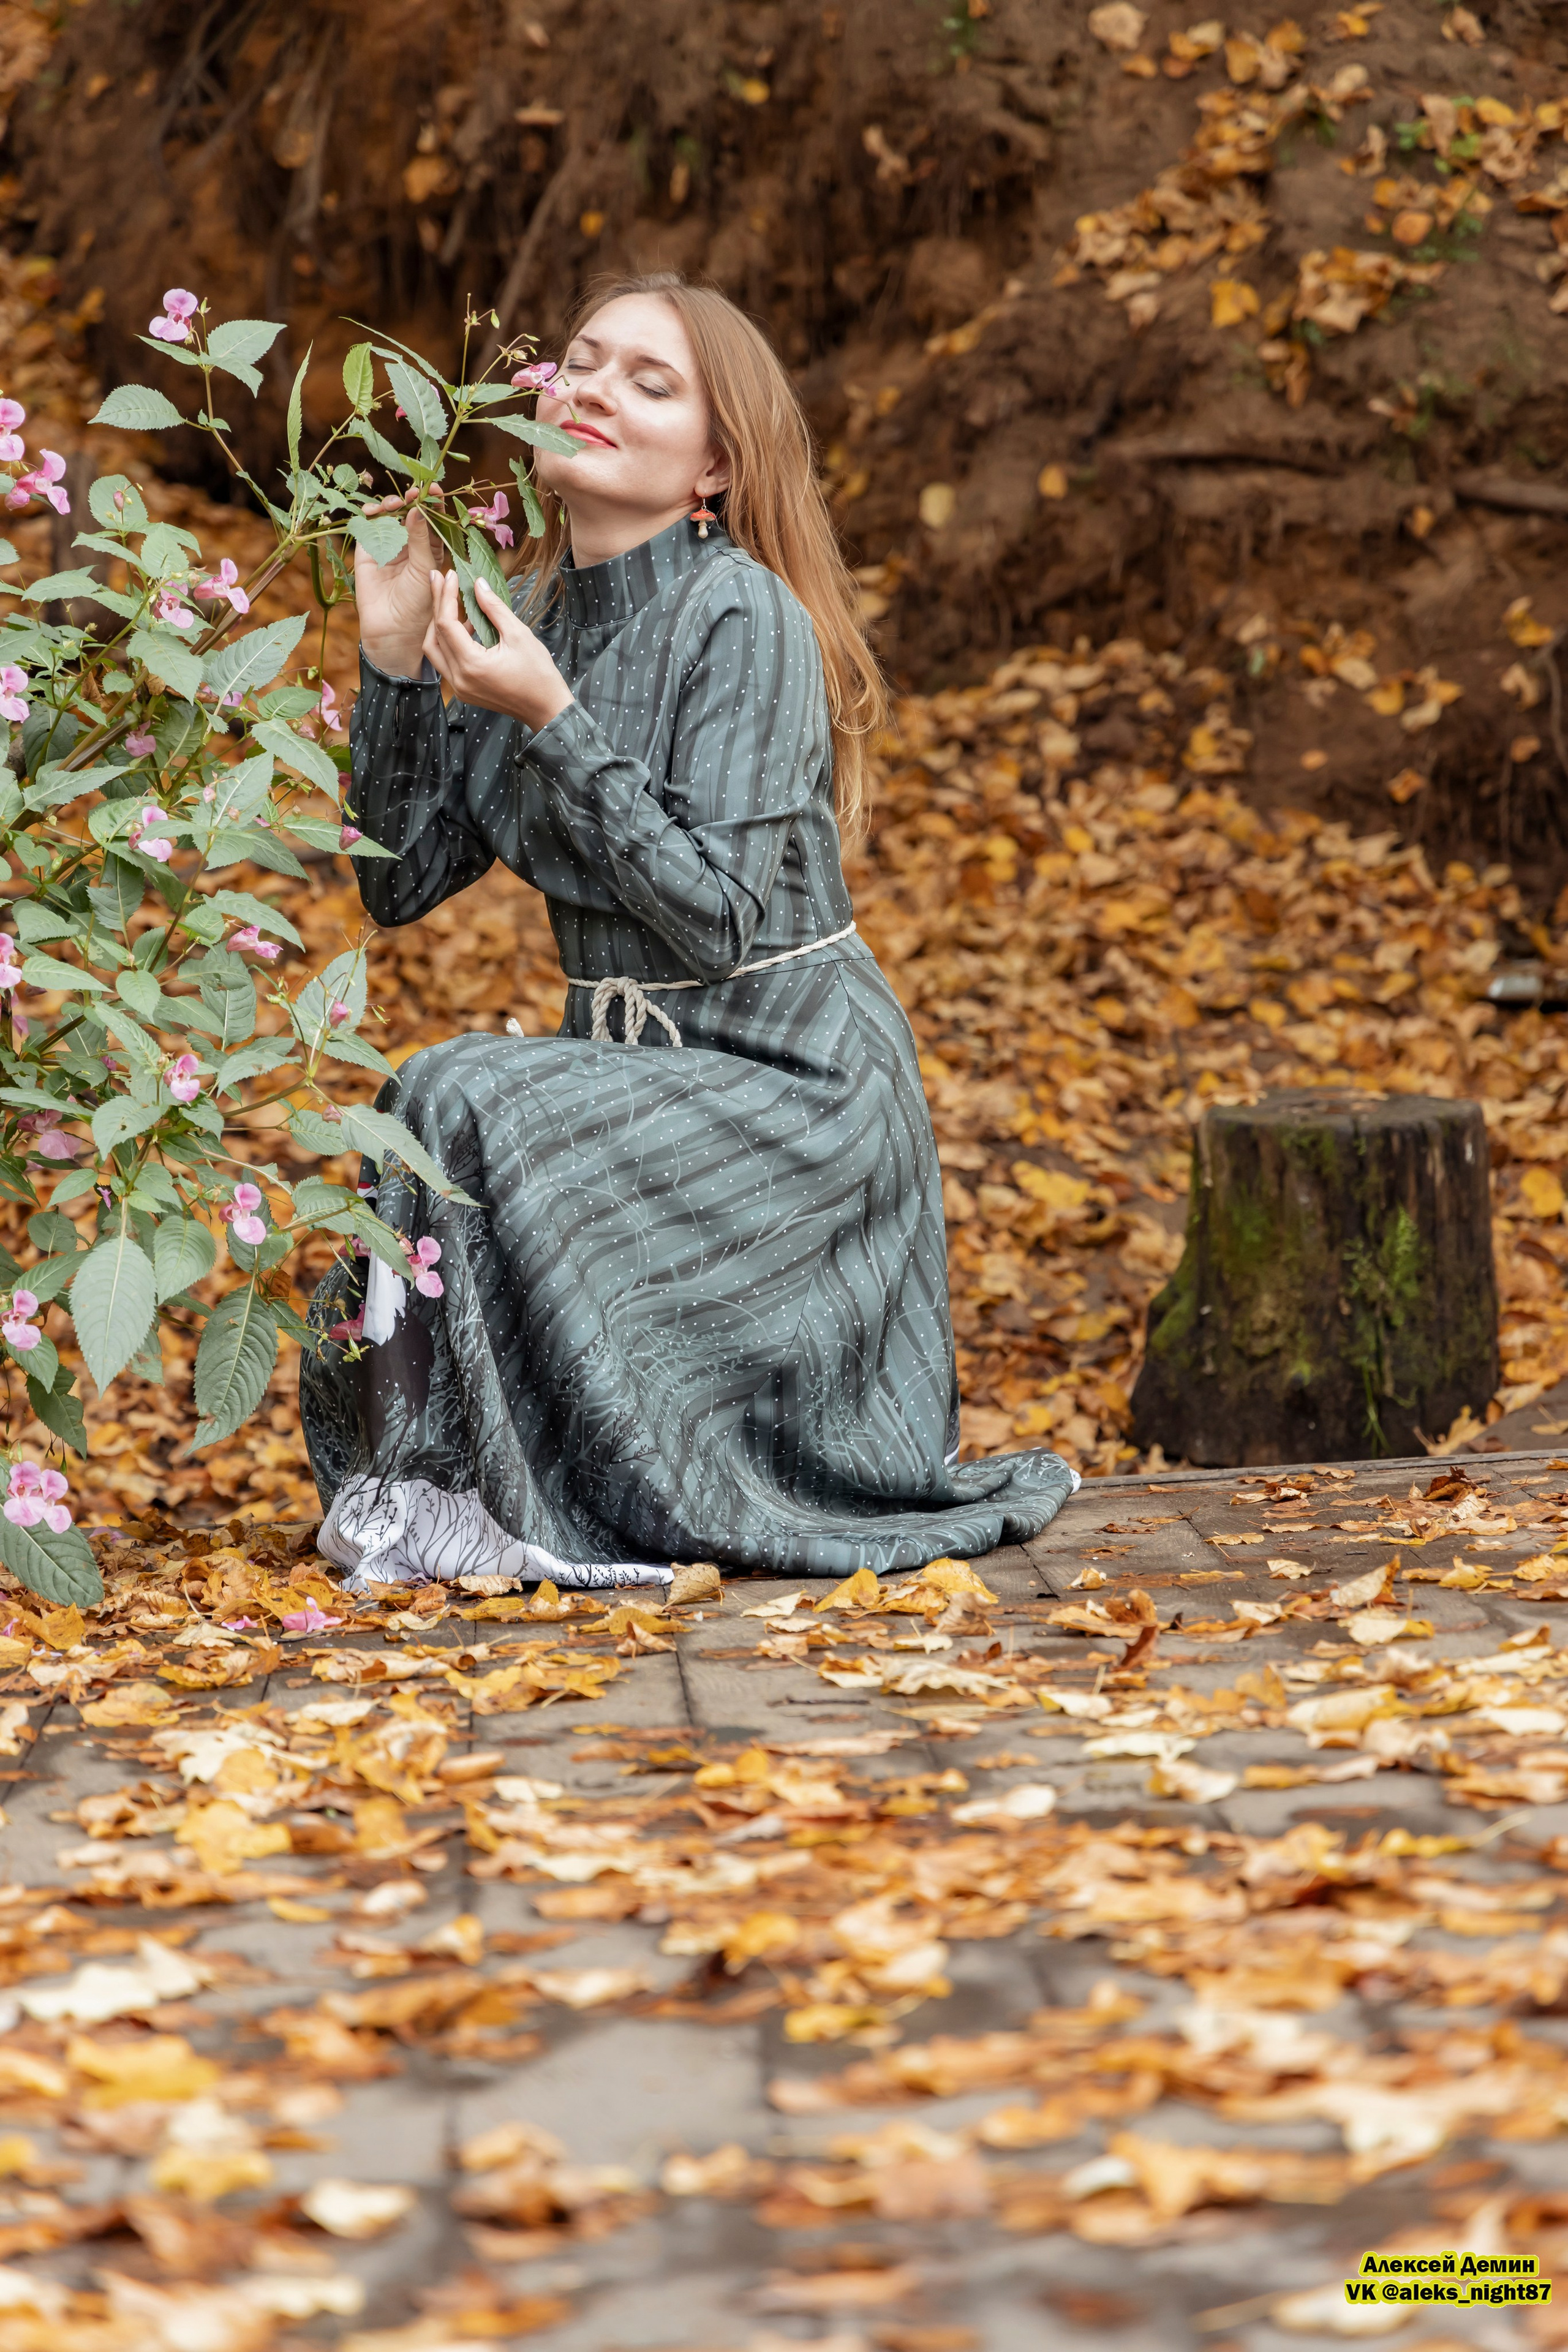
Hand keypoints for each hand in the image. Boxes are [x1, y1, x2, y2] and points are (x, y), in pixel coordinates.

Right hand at [354, 490, 442, 677]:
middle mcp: (410, 542)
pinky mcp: (368, 548)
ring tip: (395, 504)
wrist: (393, 628)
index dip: (433, 502)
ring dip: (391, 503)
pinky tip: (374, 511)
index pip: (433, 518)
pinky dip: (370, 514)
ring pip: (389, 514)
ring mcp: (389, 544)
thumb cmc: (418, 603)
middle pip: (410, 510)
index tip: (434, 490)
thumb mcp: (426, 568)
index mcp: (431, 547)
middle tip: (414, 493)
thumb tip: (418, 507)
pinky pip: (368, 525)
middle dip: (412, 498)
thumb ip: (422, 538)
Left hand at [422, 570, 573, 731]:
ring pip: (435, 650)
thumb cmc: (538, 674)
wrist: (546, 709)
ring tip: (452, 601)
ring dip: (440, 625)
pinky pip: (446, 662)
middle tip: (438, 580)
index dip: (445, 596)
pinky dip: (450, 641)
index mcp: (471, 665)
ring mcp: (459, 688)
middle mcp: (459, 679)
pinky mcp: (464, 690)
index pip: (446, 624)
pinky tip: (465, 625)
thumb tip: (478, 584)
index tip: (450, 575)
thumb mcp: (519, 635)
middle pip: (434, 636)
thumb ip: (494, 608)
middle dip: (436, 606)